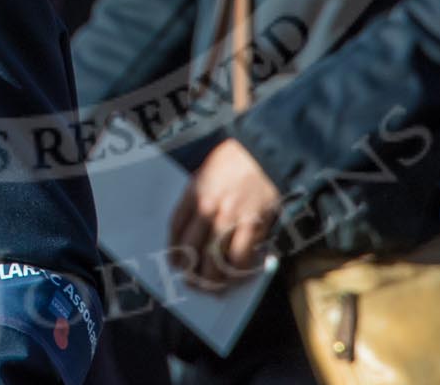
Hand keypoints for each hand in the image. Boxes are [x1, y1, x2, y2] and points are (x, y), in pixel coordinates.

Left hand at [168, 139, 280, 286]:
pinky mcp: (253, 225)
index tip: (175, 263)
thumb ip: (197, 198)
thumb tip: (193, 230)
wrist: (265, 152)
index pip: (176, 228)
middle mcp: (208, 207)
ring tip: (212, 287)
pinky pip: (240, 257)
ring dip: (212, 279)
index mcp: (194, 192)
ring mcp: (230, 218)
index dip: (174, 250)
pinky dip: (237, 271)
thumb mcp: (207, 172)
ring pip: (214, 260)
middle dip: (190, 270)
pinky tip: (236, 274)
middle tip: (192, 282)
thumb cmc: (236, 161)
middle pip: (191, 249)